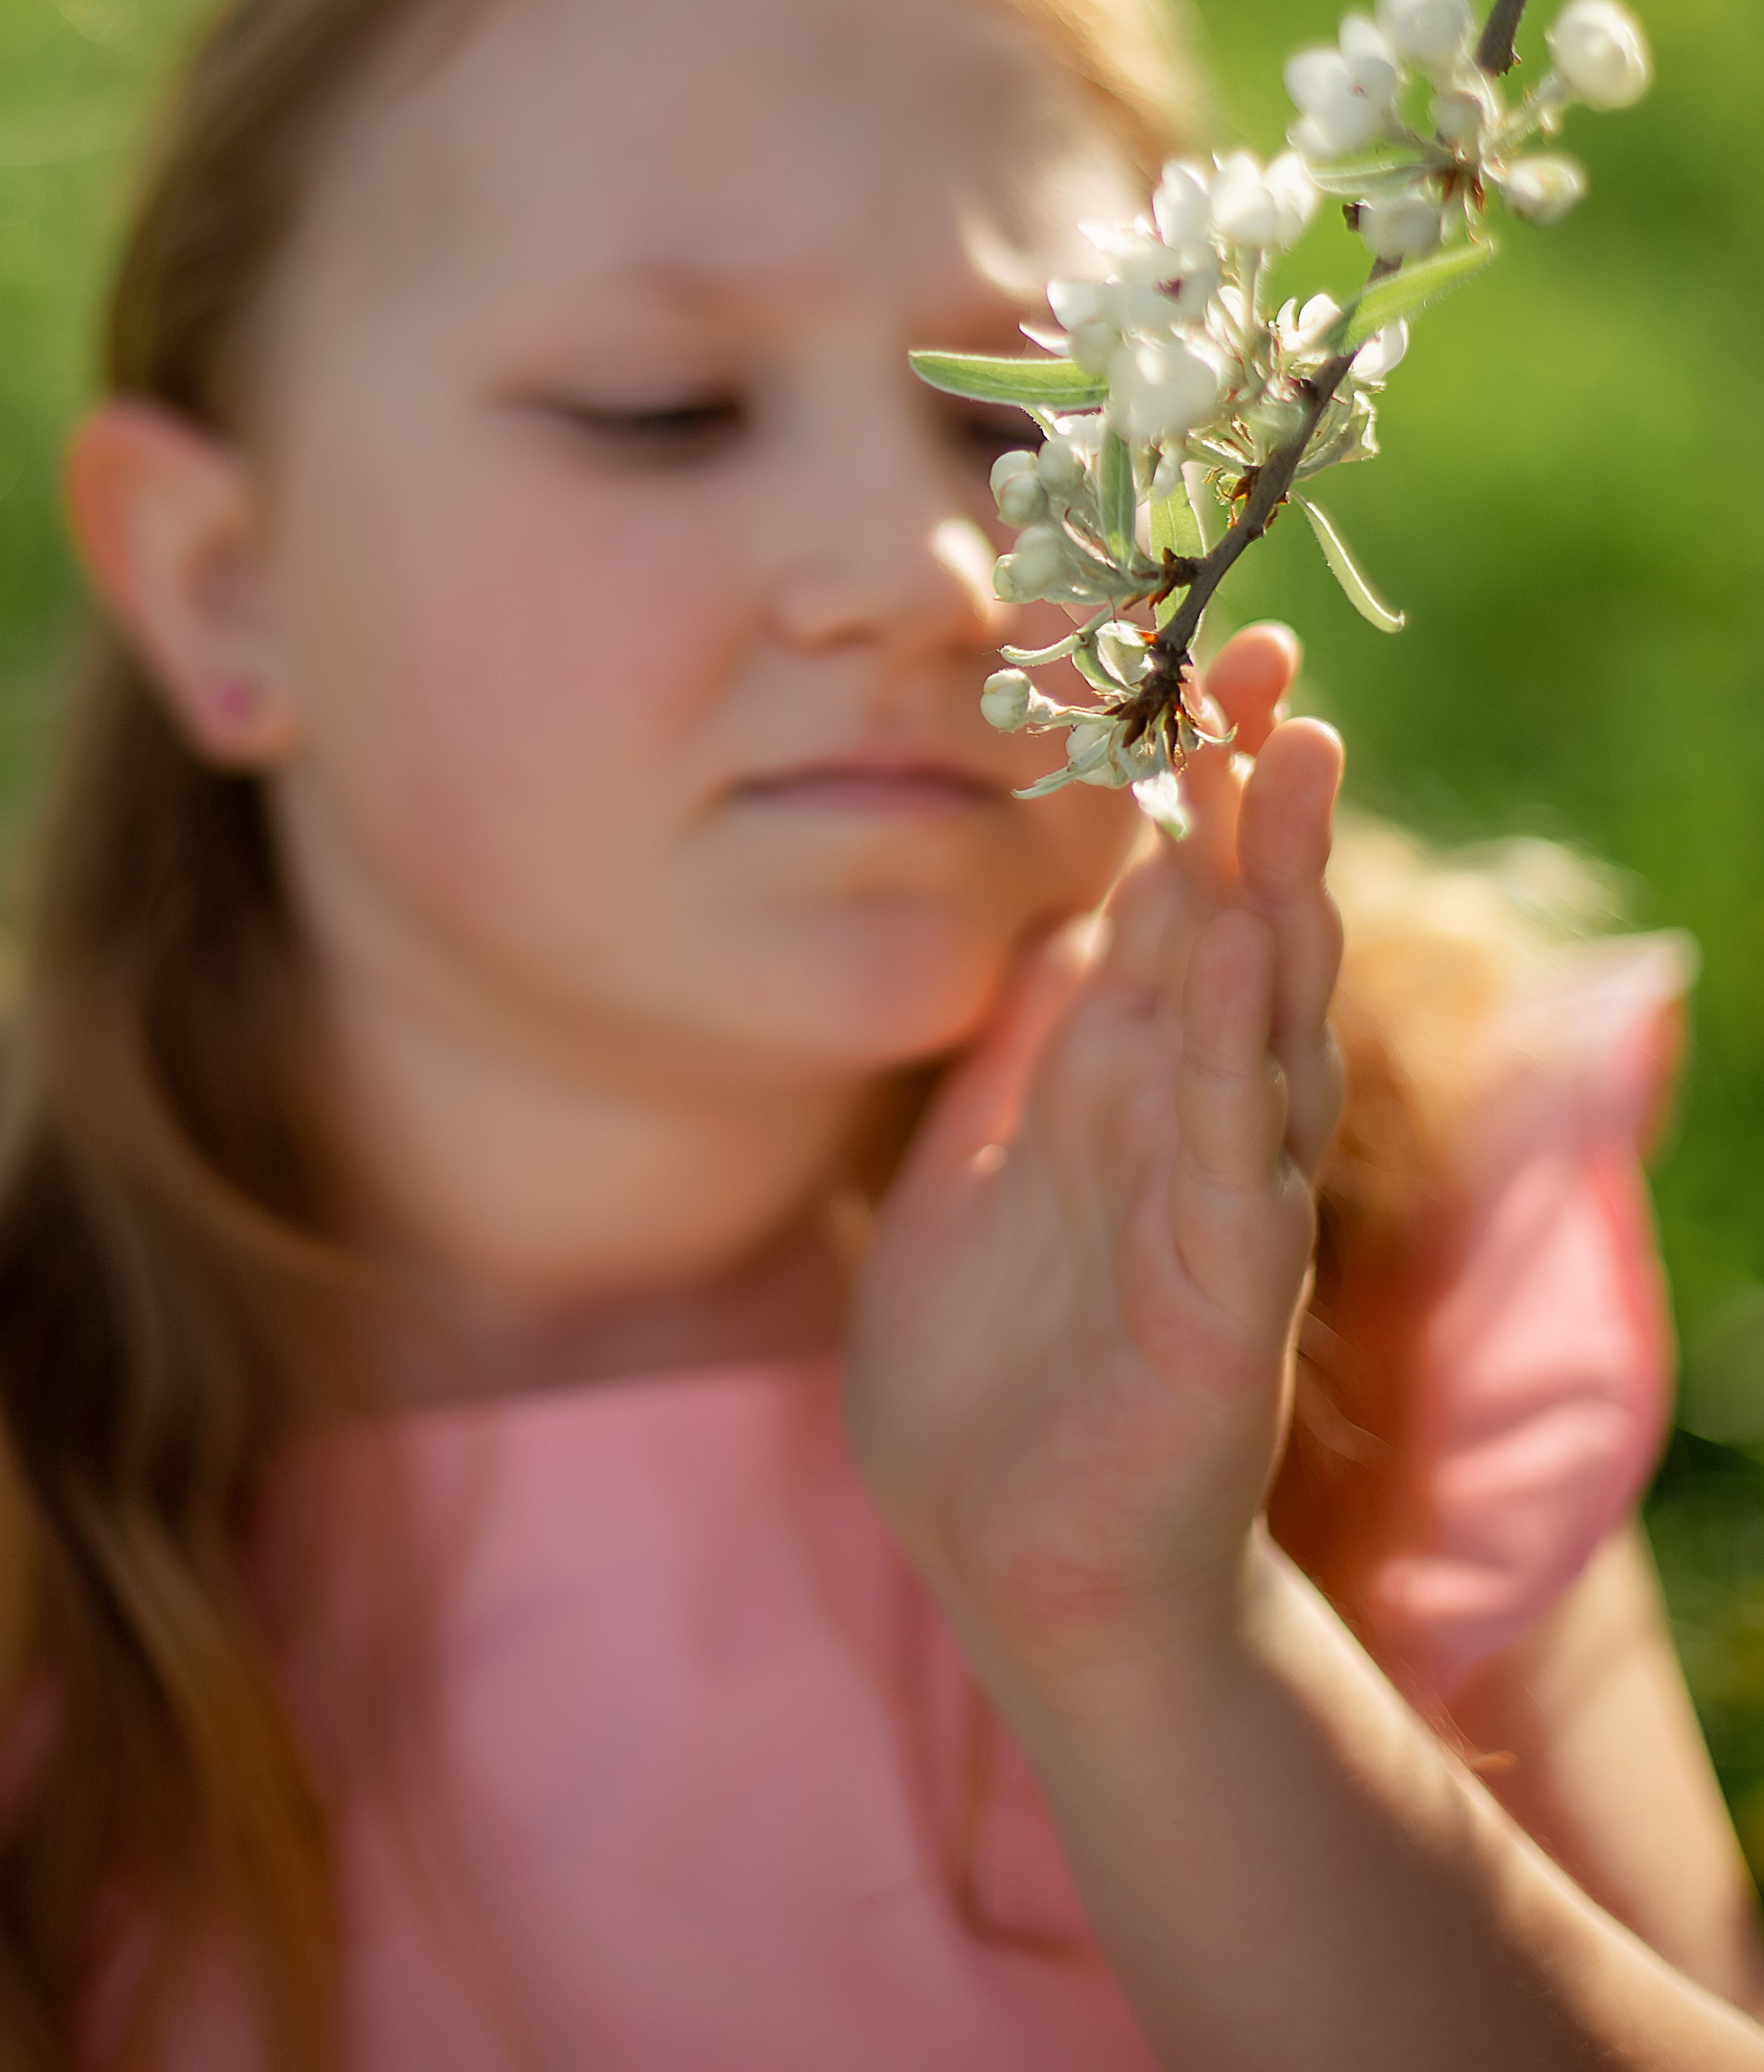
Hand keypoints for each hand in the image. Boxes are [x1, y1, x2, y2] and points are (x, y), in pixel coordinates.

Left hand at [844, 621, 1343, 1690]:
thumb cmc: (988, 1383)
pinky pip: (1241, 1166)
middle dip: (1254, 805)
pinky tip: (1249, 968)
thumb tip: (1027, 933)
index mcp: (1119, 1091)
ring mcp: (1215, 1211)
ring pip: (1264, 1029)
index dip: (1190, 793)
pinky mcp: (1223, 1310)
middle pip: (1238, 937)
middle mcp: (1187, 1128)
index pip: (1171, 908)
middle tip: (1265, 670)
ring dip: (1276, 899)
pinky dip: (1244, 1065)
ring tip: (1285, 772)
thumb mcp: (958, 1179)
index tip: (1203, 667)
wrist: (1015, 1575)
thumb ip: (999, 1064)